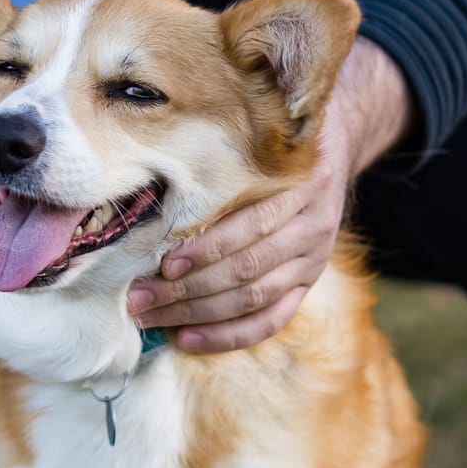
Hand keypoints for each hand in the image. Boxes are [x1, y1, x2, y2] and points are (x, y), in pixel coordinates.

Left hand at [128, 37, 411, 352]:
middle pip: (248, 271)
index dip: (209, 250)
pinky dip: (228, 335)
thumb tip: (144, 139)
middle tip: (137, 298)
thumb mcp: (257, 127)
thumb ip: (219, 144)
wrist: (328, 141)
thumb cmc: (271, 131)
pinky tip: (187, 340)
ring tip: (148, 317)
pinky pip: (270, 320)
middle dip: (188, 290)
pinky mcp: (306, 283)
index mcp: (300, 185)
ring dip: (196, 314)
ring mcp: (312, 258)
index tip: (163, 263)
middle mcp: (314, 225)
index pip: (253, 229)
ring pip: (253, 300)